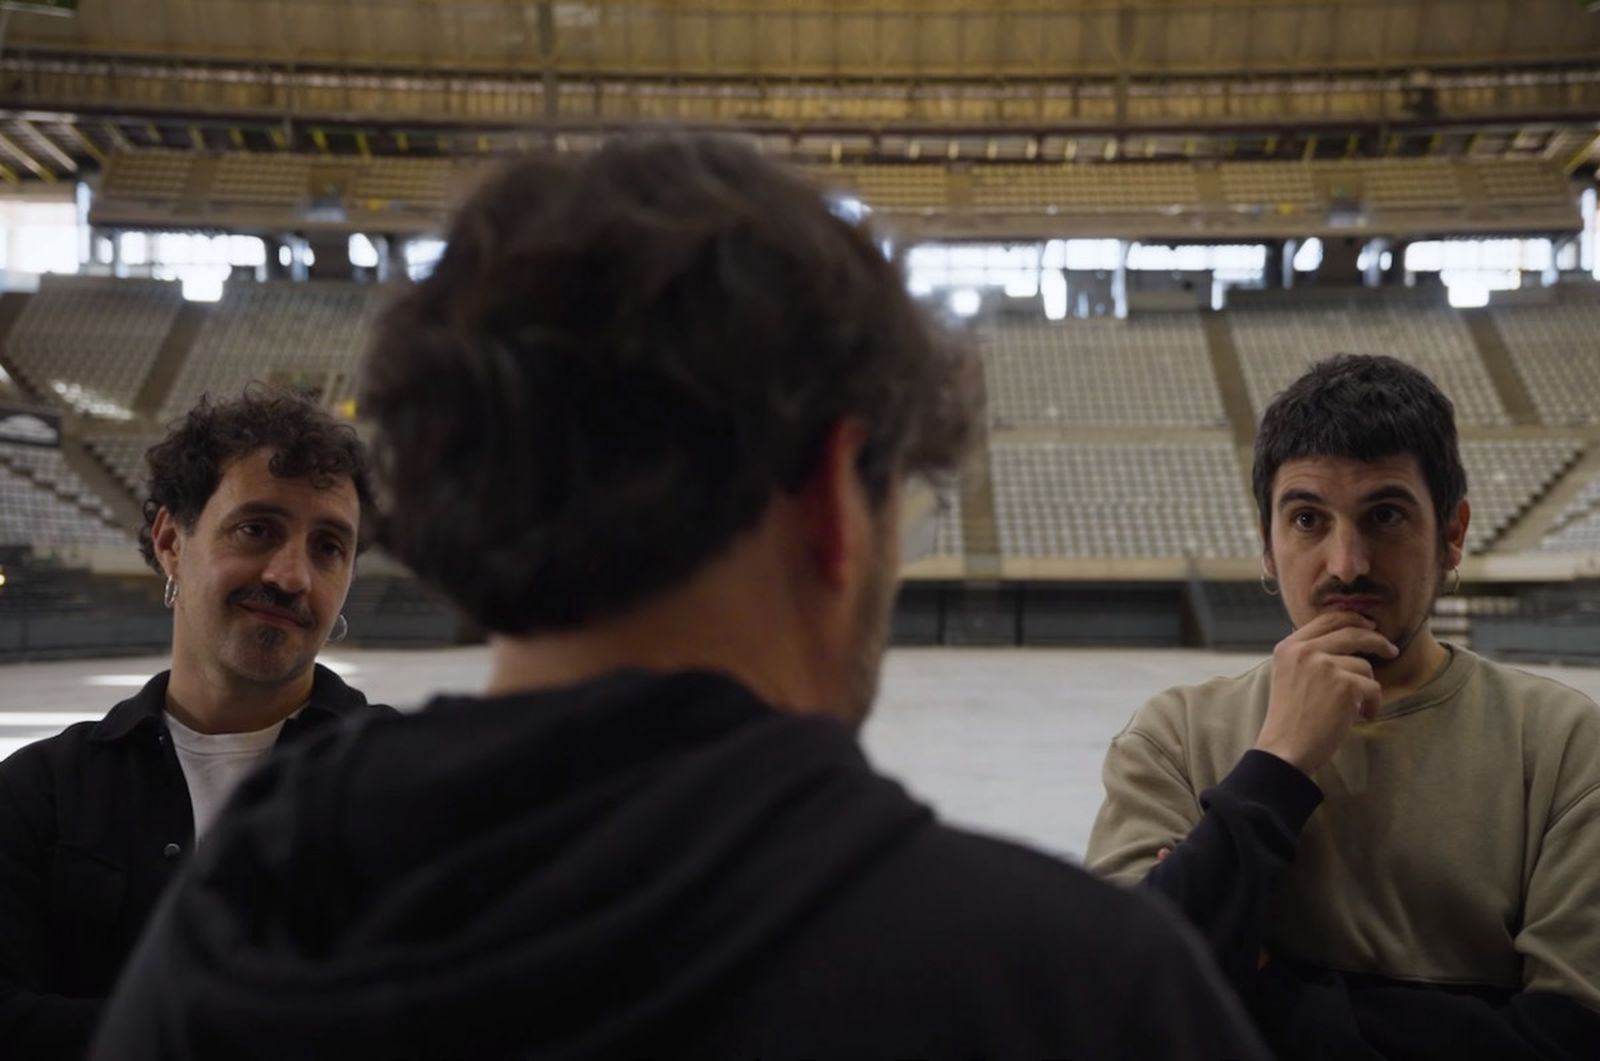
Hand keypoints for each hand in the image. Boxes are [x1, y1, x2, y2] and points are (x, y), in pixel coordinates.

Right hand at [1254, 611, 1396, 775]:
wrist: (1285, 749)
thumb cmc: (1290, 719)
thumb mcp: (1289, 675)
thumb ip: (1309, 656)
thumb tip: (1346, 640)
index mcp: (1289, 647)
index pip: (1327, 619)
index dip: (1353, 619)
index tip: (1369, 626)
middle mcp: (1305, 651)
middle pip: (1353, 632)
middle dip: (1377, 639)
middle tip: (1391, 650)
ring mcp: (1325, 666)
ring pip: (1364, 665)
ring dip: (1367, 687)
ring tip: (1356, 707)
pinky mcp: (1344, 685)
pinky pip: (1373, 688)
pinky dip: (1372, 705)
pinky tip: (1360, 716)